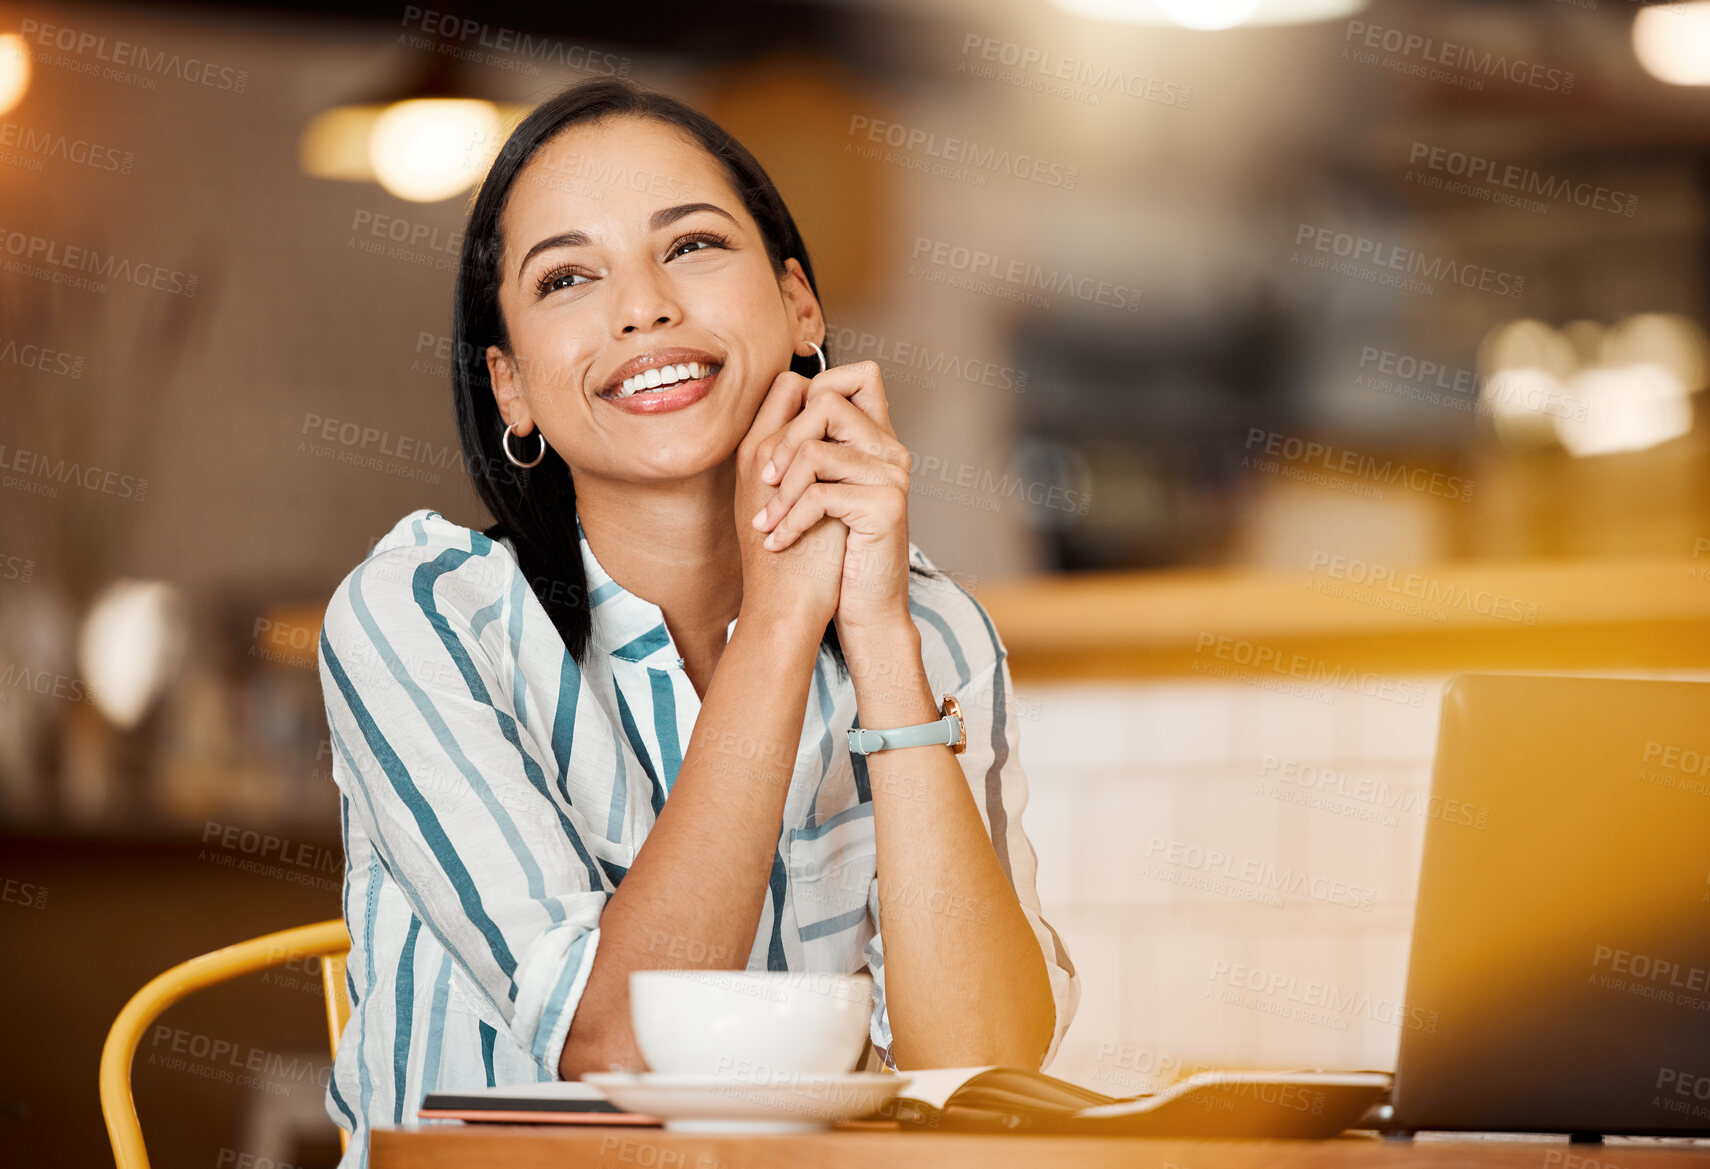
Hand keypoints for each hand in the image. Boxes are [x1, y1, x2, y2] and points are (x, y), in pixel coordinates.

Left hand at [748, 360, 912, 640]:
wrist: (862, 609)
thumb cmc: (832, 552)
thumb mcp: (815, 489)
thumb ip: (810, 442)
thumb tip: (786, 391)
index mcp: (877, 440)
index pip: (861, 374)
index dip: (816, 389)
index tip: (784, 441)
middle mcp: (891, 450)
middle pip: (829, 402)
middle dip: (785, 441)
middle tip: (765, 480)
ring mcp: (892, 476)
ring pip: (816, 451)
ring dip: (780, 491)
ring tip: (767, 521)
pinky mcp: (885, 506)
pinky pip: (820, 494)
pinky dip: (789, 519)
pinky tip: (779, 540)